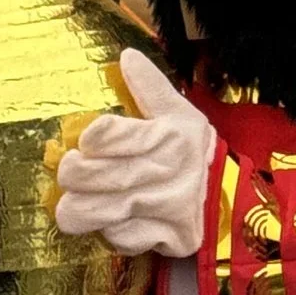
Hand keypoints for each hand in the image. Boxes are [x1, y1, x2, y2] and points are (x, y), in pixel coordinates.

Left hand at [50, 46, 214, 259]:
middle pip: (110, 176)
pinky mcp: (173, 237)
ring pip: (113, 212)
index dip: (95, 138)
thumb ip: (150, 87)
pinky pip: (129, 238)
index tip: (84, 141)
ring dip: (81, 211)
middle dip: (76, 176)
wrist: (230, 195)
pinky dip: (114, 234)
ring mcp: (171, 207)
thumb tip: (127, 55)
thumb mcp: (178, 112)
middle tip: (65, 173)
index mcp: (172, 134)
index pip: (120, 134)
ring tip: (66, 208)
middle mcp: (172, 171)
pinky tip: (109, 223)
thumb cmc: (189, 150)